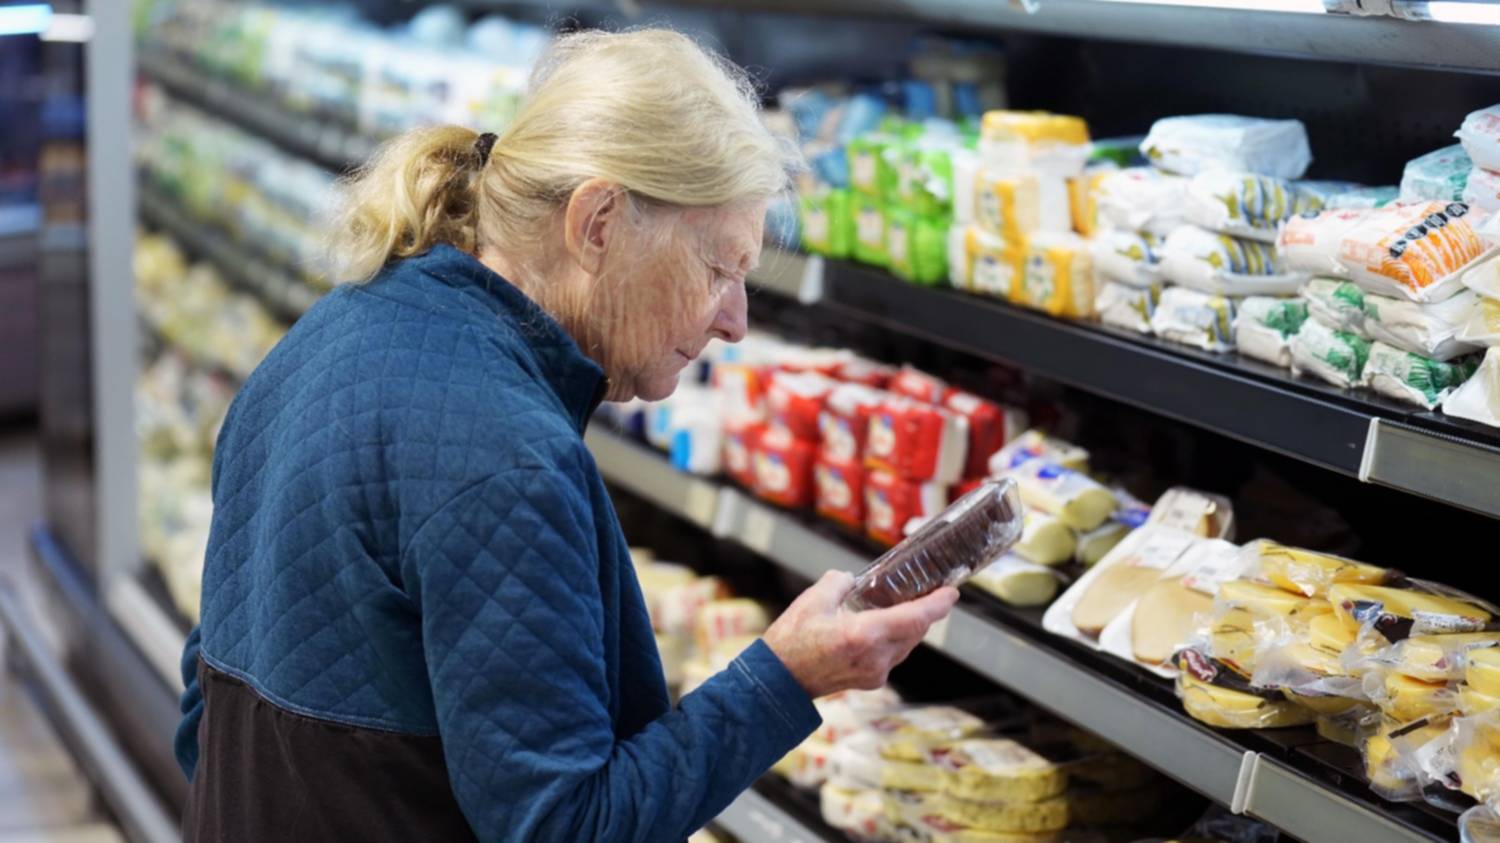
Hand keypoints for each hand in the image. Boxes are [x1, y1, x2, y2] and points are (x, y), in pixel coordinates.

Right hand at [762, 570, 958, 698]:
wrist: (778, 683)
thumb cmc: (791, 642)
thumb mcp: (813, 601)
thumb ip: (838, 582)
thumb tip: (851, 580)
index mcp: (864, 635)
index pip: (915, 618)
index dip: (938, 604)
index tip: (952, 592)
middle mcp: (876, 657)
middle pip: (915, 631)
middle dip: (926, 612)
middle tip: (932, 592)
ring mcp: (875, 672)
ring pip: (906, 645)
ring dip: (911, 626)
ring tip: (909, 607)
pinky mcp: (870, 680)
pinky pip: (893, 655)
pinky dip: (895, 639)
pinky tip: (886, 627)